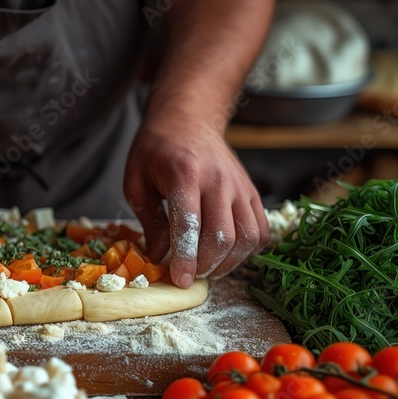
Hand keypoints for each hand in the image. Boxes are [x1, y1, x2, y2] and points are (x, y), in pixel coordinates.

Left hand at [123, 119, 268, 287]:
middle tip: (188, 276)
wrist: (189, 118)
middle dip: (205, 266)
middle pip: (223, 237)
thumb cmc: (156, 149)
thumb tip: (160, 256)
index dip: (185, 258)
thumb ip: (148, 220)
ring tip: (207, 269)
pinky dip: (248, 251)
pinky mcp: (252, 192)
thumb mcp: (136, 181)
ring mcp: (240, 186)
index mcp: (185, 174)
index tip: (179, 280)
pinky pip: (261, 230)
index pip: (190, 224)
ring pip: (247, 237)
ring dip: (228, 263)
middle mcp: (219, 180)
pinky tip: (227, 256)